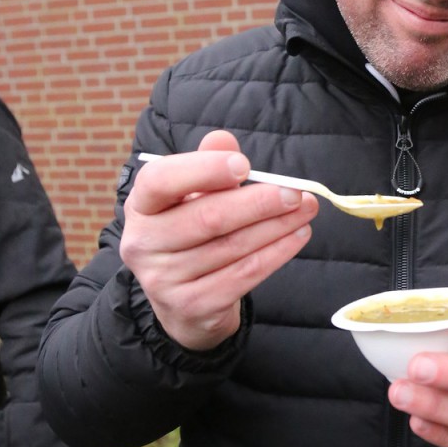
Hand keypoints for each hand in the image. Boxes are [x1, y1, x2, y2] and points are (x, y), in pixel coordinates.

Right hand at [120, 130, 317, 350]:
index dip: (203, 170)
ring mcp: (164, 280)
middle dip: (259, 202)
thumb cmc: (191, 235)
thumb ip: (207, 166)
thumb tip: (224, 139)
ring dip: (277, 225)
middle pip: (207, 217)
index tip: (244, 165)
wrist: (183, 303)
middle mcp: (143, 243)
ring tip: (306, 209)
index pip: (160, 181)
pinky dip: (276, 253)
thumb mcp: (192, 197)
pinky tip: (297, 236)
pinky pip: (244, 275)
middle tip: (296, 192)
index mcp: (140, 206)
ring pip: (233, 246)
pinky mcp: (192, 306)